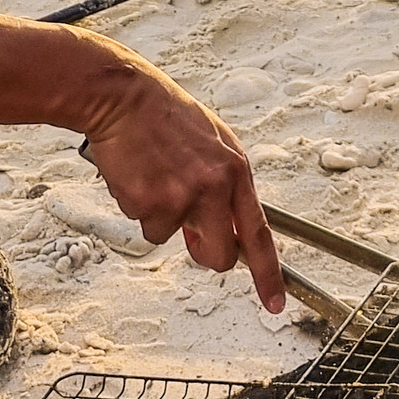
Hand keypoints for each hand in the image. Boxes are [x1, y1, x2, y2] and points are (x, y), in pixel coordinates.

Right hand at [76, 57, 285, 313]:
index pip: (259, 233)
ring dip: (159, 216)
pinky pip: (143, 223)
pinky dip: (136, 205)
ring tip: (153, 174)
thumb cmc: (164, 115)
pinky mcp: (149, 203)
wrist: (122, 95)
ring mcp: (181, 197)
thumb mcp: (211, 142)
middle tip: (186, 229)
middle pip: (219, 255)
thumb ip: (221, 185)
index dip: (269, 274)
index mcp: (235, 170)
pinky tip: (136, 174)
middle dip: (202, 251)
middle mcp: (214, 187)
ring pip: (170, 237)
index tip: (276, 303)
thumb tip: (213, 228)